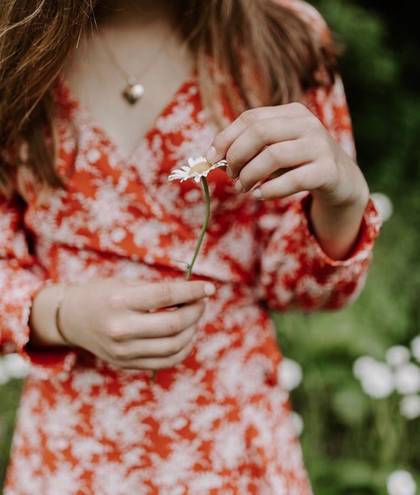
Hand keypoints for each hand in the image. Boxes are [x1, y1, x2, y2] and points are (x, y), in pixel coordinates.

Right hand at [31, 278, 214, 370]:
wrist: (72, 319)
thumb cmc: (103, 294)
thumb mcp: (126, 283)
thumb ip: (158, 290)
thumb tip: (194, 294)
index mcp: (120, 301)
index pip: (167, 295)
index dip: (193, 291)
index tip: (209, 288)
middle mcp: (121, 329)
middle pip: (174, 324)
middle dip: (196, 311)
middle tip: (202, 302)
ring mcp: (124, 351)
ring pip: (174, 345)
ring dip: (193, 330)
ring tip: (194, 317)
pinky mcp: (127, 364)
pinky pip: (166, 361)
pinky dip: (184, 349)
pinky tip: (187, 335)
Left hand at [206, 103, 368, 207]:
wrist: (341, 181)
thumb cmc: (299, 164)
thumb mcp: (276, 149)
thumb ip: (250, 149)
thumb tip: (213, 157)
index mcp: (292, 113)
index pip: (250, 118)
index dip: (225, 138)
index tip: (211, 158)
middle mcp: (308, 124)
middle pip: (259, 132)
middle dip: (236, 156)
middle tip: (231, 175)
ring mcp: (320, 146)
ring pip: (273, 155)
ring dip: (250, 175)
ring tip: (243, 188)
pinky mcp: (328, 171)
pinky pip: (293, 180)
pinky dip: (270, 190)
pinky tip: (260, 195)